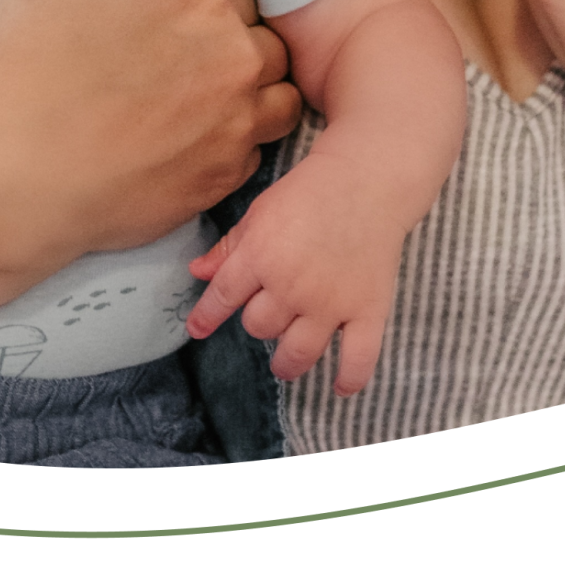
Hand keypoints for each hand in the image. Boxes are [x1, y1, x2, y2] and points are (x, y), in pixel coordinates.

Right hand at [0, 0, 304, 255]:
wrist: (5, 172)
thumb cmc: (26, 55)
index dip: (198, 5)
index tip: (156, 24)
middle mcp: (238, 58)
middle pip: (263, 43)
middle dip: (228, 48)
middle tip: (166, 64)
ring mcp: (237, 125)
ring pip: (273, 99)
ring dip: (244, 95)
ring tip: (184, 103)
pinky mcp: (223, 181)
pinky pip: (251, 153)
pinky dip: (226, 145)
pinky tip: (176, 144)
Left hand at [183, 144, 405, 393]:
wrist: (368, 178)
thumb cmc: (310, 190)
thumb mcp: (261, 210)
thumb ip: (230, 246)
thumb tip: (197, 271)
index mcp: (260, 256)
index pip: (222, 298)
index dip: (206, 317)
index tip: (197, 330)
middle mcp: (291, 285)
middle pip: (259, 327)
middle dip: (259, 322)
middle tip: (271, 311)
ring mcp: (331, 302)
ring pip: (297, 352)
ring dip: (287, 362)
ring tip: (285, 362)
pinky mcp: (368, 309)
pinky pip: (358, 358)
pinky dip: (349, 378)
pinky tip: (340, 386)